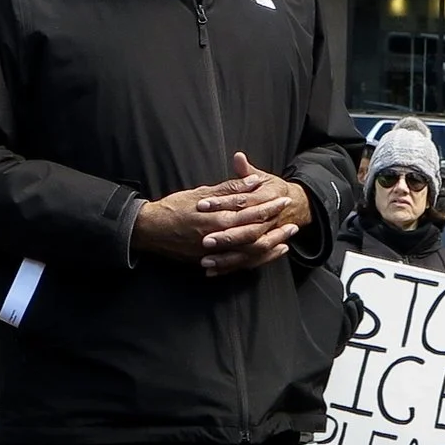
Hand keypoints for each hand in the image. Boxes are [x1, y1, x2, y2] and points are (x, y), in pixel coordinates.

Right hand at [132, 153, 311, 275]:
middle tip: (293, 219)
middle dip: (275, 226)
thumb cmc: (174, 207)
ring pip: (250, 251)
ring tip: (287, 239)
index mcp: (217, 216)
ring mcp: (215, 252)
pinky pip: (239, 263)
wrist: (151, 230)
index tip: (284, 198)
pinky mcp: (211, 261)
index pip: (250, 210)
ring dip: (270, 245)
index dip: (269, 205)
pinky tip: (268, 253)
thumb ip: (229, 189)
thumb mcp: (201, 192)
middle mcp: (219, 236)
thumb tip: (253, 181)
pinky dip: (256, 259)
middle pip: (254, 232)